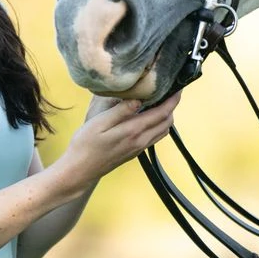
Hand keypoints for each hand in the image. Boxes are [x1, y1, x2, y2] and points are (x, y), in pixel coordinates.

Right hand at [55, 91, 181, 194]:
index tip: (178, 87)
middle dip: (172, 106)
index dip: (172, 100)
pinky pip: (154, 137)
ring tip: (161, 101)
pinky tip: (149, 116)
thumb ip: (120, 111)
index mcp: (133, 131)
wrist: (80, 170)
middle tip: (170, 90)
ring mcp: (138, 148)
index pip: (161, 114)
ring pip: (162, 131)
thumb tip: (139, 99)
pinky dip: (159, 125)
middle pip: (166, 123)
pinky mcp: (134, 152)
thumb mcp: (99, 123)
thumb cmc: (85, 145)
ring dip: (166, 116)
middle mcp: (140, 141)